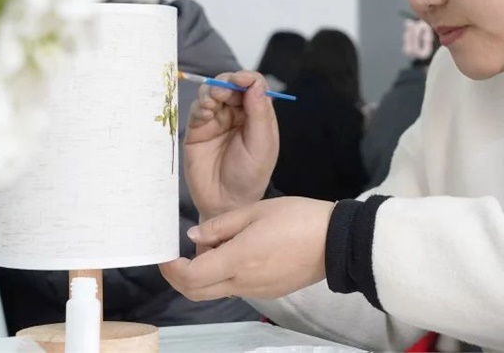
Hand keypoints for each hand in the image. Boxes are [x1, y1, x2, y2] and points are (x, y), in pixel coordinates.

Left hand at [160, 197, 334, 300]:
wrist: (337, 241)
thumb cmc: (298, 218)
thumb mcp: (257, 210)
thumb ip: (221, 225)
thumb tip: (193, 237)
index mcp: (238, 259)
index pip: (190, 277)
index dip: (171, 269)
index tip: (166, 254)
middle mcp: (243, 281)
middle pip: (197, 292)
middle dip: (179, 277)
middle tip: (174, 258)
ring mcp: (256, 290)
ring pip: (216, 290)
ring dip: (203, 274)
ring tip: (215, 244)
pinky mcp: (268, 292)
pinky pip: (235, 287)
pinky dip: (224, 274)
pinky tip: (236, 252)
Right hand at [184, 71, 279, 220]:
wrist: (226, 202)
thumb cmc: (249, 176)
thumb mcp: (262, 146)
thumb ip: (259, 114)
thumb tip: (255, 84)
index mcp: (257, 115)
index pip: (253, 85)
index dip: (247, 78)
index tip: (242, 80)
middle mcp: (237, 113)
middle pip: (230, 84)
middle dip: (227, 82)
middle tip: (223, 91)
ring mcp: (216, 119)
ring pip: (211, 92)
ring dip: (212, 91)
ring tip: (214, 102)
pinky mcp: (198, 128)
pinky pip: (197, 109)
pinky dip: (200, 105)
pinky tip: (206, 112)